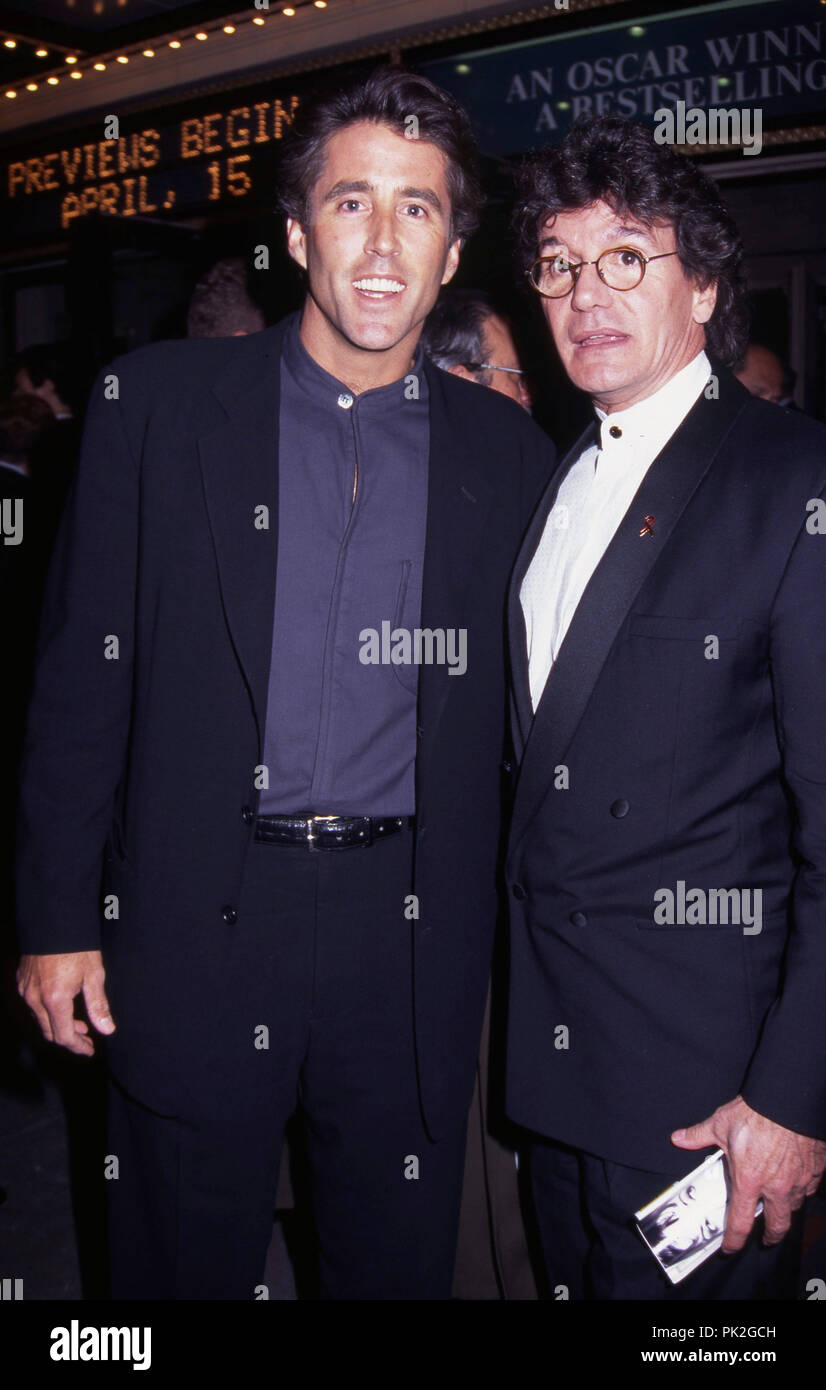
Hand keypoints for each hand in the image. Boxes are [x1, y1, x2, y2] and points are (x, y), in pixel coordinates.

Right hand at [17, 951, 115, 1056]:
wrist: (53, 921)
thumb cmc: (77, 946)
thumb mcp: (93, 974)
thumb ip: (98, 1005)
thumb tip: (107, 1030)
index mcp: (55, 999)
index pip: (63, 1036)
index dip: (78, 1047)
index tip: (90, 1050)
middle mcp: (35, 999)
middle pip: (49, 1032)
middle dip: (69, 1039)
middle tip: (87, 1039)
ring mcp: (25, 991)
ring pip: (40, 1020)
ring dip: (58, 1025)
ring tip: (79, 1023)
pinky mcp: (22, 982)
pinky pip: (33, 1006)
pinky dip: (48, 1013)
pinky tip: (62, 1006)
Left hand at [671, 1095, 825, 1251]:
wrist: (788, 1098)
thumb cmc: (755, 1112)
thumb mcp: (720, 1123)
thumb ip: (698, 1135)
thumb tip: (678, 1138)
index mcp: (749, 1180)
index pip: (740, 1222)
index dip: (734, 1240)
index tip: (730, 1247)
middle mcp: (776, 1186)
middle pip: (777, 1225)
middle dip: (771, 1235)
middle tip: (766, 1237)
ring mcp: (799, 1179)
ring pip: (795, 1206)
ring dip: (786, 1210)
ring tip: (779, 1207)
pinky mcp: (816, 1169)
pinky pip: (810, 1187)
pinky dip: (802, 1189)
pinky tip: (796, 1183)